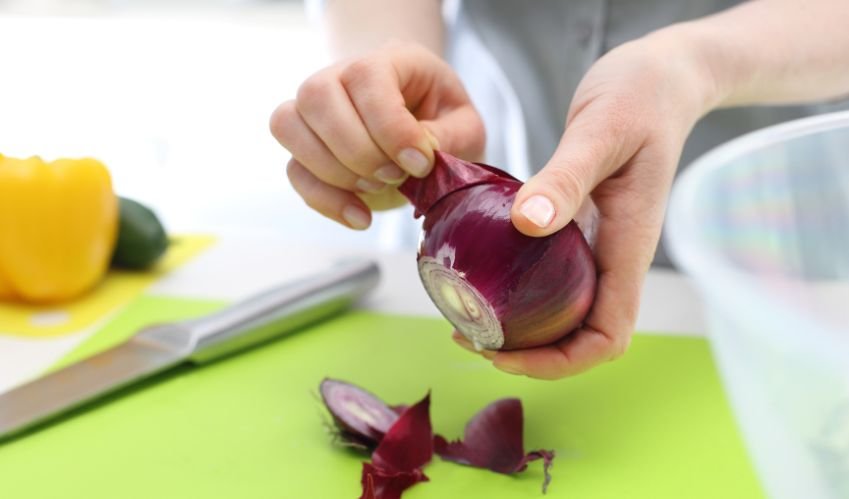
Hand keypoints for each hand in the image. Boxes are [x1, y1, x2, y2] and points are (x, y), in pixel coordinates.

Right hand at [269, 42, 484, 228]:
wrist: (425, 134)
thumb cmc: (446, 125)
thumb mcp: (466, 129)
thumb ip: (448, 138)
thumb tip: (416, 154)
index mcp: (389, 59)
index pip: (366, 76)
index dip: (389, 125)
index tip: (420, 164)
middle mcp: (340, 76)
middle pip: (317, 96)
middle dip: (358, 150)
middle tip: (396, 176)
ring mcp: (315, 111)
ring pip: (288, 126)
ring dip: (333, 171)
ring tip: (375, 189)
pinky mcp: (306, 149)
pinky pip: (294, 171)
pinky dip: (326, 200)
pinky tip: (361, 216)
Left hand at [455, 31, 718, 378]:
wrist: (659, 75)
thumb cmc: (641, 97)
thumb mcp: (601, 131)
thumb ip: (566, 178)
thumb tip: (527, 224)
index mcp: (629, 247)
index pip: (608, 336)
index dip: (559, 361)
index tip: (504, 352)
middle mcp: (614, 257)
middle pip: (581, 337)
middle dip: (529, 353)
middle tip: (469, 337)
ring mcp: (598, 245)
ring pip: (565, 312)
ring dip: (521, 328)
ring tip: (467, 317)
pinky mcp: (579, 226)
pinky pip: (551, 276)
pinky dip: (517, 288)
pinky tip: (481, 273)